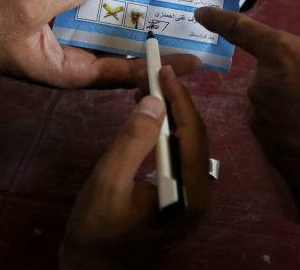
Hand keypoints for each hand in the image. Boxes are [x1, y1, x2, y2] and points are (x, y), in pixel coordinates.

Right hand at [0, 0, 201, 88]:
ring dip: (130, 23)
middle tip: (186, 29)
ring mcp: (63, 44)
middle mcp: (71, 62)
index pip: (123, 73)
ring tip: (164, 6)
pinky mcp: (55, 26)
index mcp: (68, 72)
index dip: (157, 66)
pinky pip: (88, 18)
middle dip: (152, 44)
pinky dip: (104, 5)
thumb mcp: (25, 8)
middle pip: (121, 56)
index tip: (191, 61)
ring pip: (106, 35)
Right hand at [61, 66, 208, 268]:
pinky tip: (152, 119)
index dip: (179, 97)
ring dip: (173, 114)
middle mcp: (202, 197)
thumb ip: (132, 141)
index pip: (192, 134)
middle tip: (154, 73)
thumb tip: (154, 101)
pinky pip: (183, 157)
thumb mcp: (108, 182)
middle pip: (197, 137)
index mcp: (190, 195)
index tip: (163, 68)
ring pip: (191, 145)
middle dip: (177, 101)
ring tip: (151, 88)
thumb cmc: (97, 230)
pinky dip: (169, 132)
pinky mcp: (184, 200)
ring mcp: (195, 200)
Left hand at [195, 8, 299, 220]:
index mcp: (280, 54)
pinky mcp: (264, 145)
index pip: (242, 29)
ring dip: (299, 103)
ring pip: (279, 99)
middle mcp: (260, 82)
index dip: (220, 18)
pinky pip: (280, 126)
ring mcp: (259, 116)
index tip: (201, 14)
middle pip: (276, 69)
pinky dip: (297, 128)